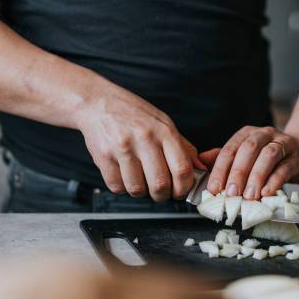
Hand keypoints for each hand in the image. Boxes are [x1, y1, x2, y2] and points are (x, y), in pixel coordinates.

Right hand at [76, 87, 205, 200]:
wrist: (97, 102)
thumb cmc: (134, 114)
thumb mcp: (164, 123)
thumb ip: (183, 147)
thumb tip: (201, 168)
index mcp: (164, 131)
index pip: (182, 169)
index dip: (184, 187)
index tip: (181, 191)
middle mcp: (144, 138)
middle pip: (160, 184)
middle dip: (163, 195)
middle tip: (161, 192)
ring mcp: (122, 148)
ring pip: (137, 189)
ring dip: (141, 192)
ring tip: (141, 181)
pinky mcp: (103, 156)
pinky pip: (117, 186)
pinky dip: (123, 187)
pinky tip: (125, 176)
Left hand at [200, 126, 298, 199]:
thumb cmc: (272, 159)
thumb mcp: (247, 157)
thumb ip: (225, 158)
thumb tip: (201, 162)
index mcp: (247, 134)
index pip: (230, 149)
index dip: (220, 169)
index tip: (214, 189)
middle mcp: (264, 134)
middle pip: (248, 149)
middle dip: (238, 172)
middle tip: (231, 193)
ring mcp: (283, 143)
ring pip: (268, 156)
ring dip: (257, 177)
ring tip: (249, 196)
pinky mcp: (297, 156)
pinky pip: (285, 167)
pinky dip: (275, 181)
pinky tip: (267, 193)